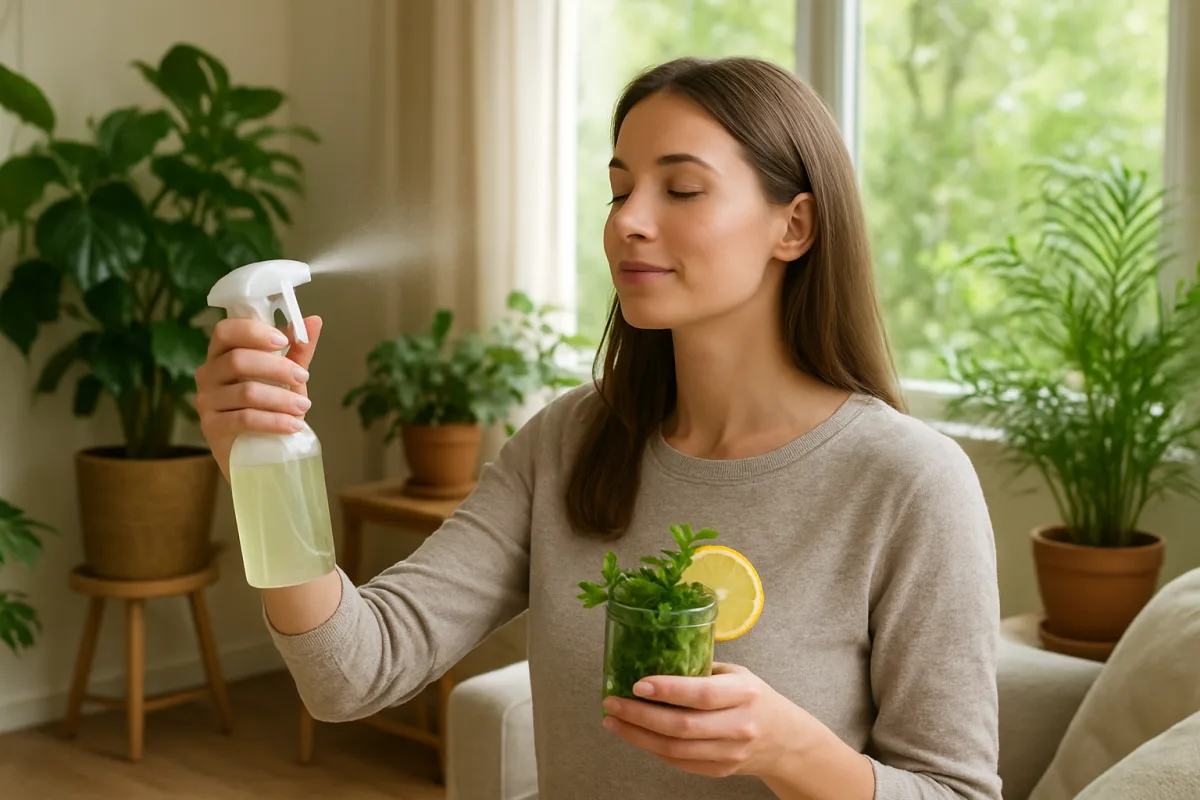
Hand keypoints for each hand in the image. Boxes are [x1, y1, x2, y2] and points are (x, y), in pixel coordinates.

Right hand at [195, 315, 321, 478]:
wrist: (257, 451)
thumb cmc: (269, 407)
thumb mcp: (286, 377)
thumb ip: (298, 350)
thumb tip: (314, 320)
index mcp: (222, 354)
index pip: (226, 331)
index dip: (254, 332)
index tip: (284, 340)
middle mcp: (208, 374)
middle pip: (238, 360)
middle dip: (277, 368)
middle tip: (303, 378)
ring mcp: (206, 401)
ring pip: (246, 392)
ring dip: (281, 399)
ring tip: (304, 407)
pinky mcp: (211, 427)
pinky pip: (244, 419)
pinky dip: (274, 421)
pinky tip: (294, 425)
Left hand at [600, 662, 812, 780]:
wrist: (784, 740)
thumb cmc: (753, 698)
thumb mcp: (736, 674)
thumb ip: (700, 668)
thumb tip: (653, 656)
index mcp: (744, 692)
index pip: (702, 694)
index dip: (667, 690)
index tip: (637, 684)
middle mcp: (738, 724)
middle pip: (682, 726)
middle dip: (640, 715)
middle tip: (612, 702)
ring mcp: (729, 752)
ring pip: (675, 748)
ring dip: (638, 735)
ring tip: (613, 720)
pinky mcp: (719, 770)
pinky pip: (678, 762)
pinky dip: (652, 748)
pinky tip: (635, 734)